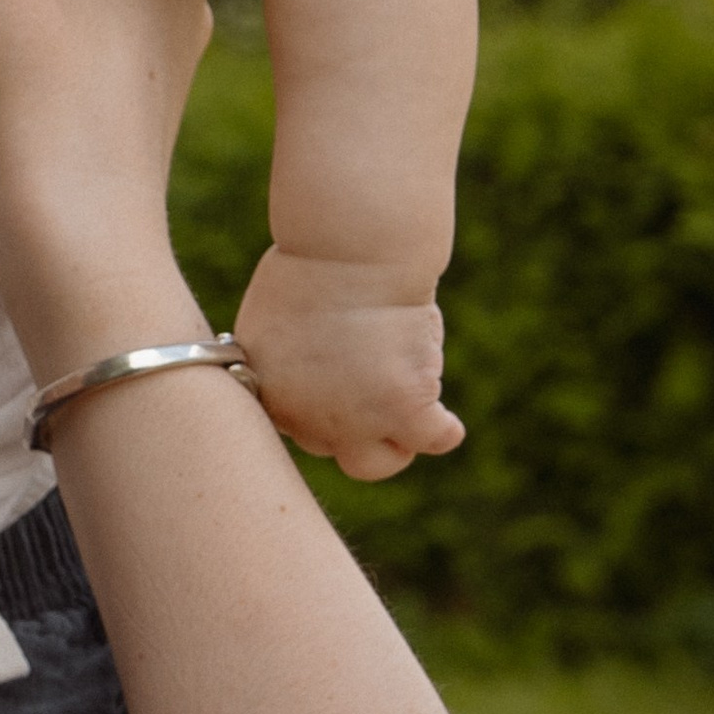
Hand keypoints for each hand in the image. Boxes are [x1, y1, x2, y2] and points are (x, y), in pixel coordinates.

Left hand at [236, 248, 464, 479]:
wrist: (351, 251)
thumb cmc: (313, 265)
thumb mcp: (270, 320)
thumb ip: (278, 360)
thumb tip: (296, 376)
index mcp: (272, 398)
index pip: (298, 428)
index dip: (320, 406)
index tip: (337, 381)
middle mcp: (310, 421)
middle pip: (333, 448)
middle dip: (350, 424)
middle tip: (368, 388)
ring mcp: (357, 421)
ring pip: (381, 462)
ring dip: (395, 439)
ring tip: (405, 408)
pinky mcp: (405, 409)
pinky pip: (434, 439)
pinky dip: (443, 429)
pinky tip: (443, 419)